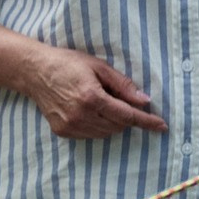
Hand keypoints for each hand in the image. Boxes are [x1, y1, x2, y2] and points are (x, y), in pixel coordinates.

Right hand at [19, 43, 166, 139]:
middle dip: (125, 116)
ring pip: (106, 133)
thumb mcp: (99, 67)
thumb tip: (144, 101)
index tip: (162, 126)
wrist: (35, 72)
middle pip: (118, 126)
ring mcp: (72, 127)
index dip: (147, 121)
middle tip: (116, 98)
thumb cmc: (68, 64)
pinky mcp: (64, 132)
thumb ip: (123, 85)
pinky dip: (97, 126)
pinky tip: (87, 110)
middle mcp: (82, 116)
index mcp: (92, 98)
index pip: (127, 116)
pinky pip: (91, 135)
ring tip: (99, 102)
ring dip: (112, 122)